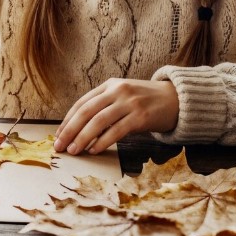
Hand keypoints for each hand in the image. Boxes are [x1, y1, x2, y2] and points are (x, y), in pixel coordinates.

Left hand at [53, 78, 178, 154]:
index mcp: (109, 85)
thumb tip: (80, 129)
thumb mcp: (122, 96)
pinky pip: (116, 131)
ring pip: (98, 121)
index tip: (58, 135)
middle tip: (60, 146)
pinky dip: (102, 141)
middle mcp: (117, 91)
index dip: (68, 120)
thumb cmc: (145, 101)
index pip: (81, 103)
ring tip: (74, 150)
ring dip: (83, 138)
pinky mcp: (141, 117)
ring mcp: (129, 103)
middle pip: (86, 111)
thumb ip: (104, 106)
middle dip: (70, 130)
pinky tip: (94, 150)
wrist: (176, 99)